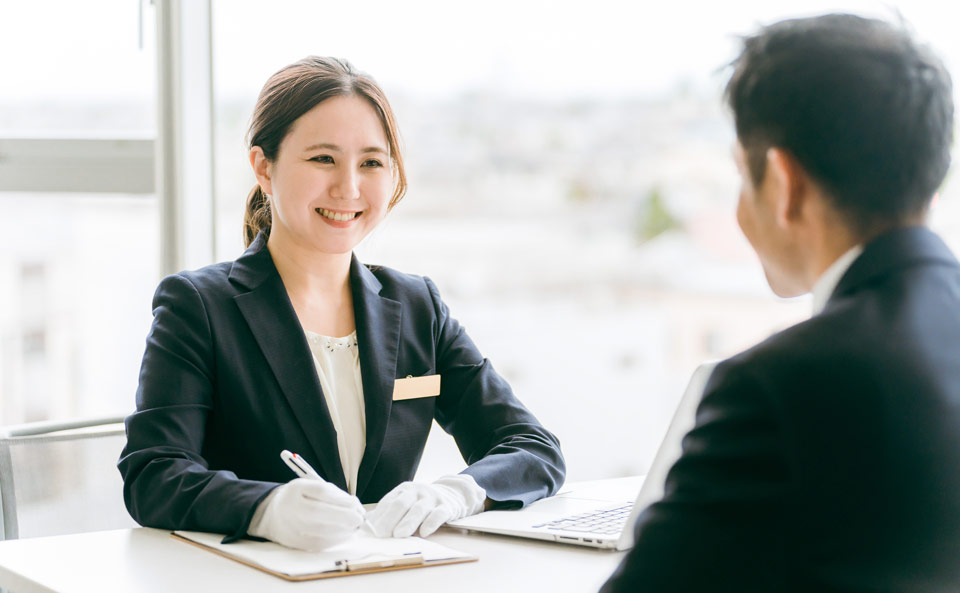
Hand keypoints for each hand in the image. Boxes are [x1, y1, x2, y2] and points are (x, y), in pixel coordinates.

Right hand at [247, 477, 364, 550]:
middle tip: (359, 518)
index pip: (321, 492)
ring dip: (344, 529)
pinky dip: (336, 539)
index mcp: (296, 489)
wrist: (273, 516)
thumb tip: (355, 505)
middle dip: (345, 516)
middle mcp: (291, 508)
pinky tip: (345, 534)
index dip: (341, 499)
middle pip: (319, 512)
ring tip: (354, 526)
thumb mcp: (312, 487)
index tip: (355, 503)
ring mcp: (292, 527)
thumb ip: (333, 493)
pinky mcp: (296, 543)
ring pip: (321, 531)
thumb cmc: (301, 499)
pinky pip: (319, 543)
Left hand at [366, 474, 485, 537]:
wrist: (452, 493)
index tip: (372, 530)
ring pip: (419, 510)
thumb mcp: (406, 501)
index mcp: (404, 490)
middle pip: (401, 504)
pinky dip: (430, 523)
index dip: (379, 516)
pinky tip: (424, 533)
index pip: (388, 502)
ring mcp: (432, 498)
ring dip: (408, 522)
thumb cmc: (422, 502)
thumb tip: (366, 525)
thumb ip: (388, 511)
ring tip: (399, 535)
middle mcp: (417, 491)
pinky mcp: (446, 507)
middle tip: (382, 534)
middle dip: (390, 519)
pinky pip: (438, 514)